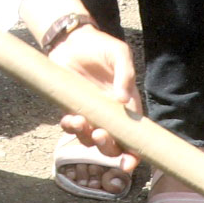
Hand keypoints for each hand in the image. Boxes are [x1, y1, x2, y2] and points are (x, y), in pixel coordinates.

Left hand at [50, 22, 142, 176]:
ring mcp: (91, 113)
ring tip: (79, 120)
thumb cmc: (100, 45)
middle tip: (99, 134)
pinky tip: (69, 118)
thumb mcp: (119, 53)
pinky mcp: (72, 108)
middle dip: (107, 147)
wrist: (71, 39)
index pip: (134, 134)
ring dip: (86, 137)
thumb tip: (123, 99)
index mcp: (127, 104)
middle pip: (112, 143)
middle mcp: (110, 113)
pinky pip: (72, 127)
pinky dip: (70, 128)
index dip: (133, 153)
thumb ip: (125, 73)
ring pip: (90, 139)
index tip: (129, 163)